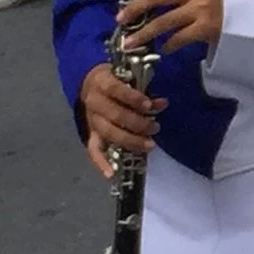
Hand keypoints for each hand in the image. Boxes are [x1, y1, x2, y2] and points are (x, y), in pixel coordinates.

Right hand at [79, 61, 163, 177]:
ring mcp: (92, 120)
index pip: (116, 90)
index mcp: (102, 83)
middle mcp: (94, 102)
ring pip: (108, 133)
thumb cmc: (118, 82)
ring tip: (150, 145)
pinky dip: (101, 163)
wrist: (92, 84)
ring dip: (130, 141)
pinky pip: (93, 151)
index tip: (149, 105)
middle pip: (114, 115)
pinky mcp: (92, 134)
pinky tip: (111, 174)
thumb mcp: (130, 79)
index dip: (133, 98)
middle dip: (138, 123)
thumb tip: (162, 103)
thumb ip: (145, 92)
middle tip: (155, 128)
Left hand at [116, 0, 224, 53]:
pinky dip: (168, 45)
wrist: (249, 13)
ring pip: (163, 21)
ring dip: (142, 33)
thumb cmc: (218, 0)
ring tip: (128, 43)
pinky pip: (179, 38)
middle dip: (134, 8)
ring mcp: (201, 9)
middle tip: (120, 19)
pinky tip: (163, 49)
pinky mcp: (207, 28)